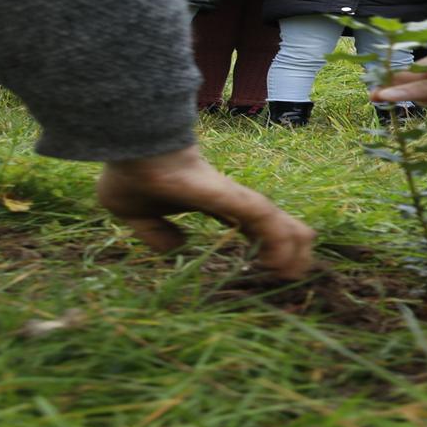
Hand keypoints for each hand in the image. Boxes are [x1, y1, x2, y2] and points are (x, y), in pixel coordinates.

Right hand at [96, 144, 316, 279]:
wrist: (130, 149)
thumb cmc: (131, 173)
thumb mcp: (136, 215)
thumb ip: (155, 233)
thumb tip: (178, 247)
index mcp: (211, 201)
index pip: (248, 224)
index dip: (261, 244)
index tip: (268, 266)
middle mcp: (229, 199)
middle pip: (271, 226)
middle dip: (288, 250)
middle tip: (294, 276)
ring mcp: (233, 196)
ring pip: (277, 224)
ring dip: (292, 251)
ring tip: (295, 276)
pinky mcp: (232, 194)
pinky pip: (264, 219)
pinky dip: (278, 242)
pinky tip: (279, 264)